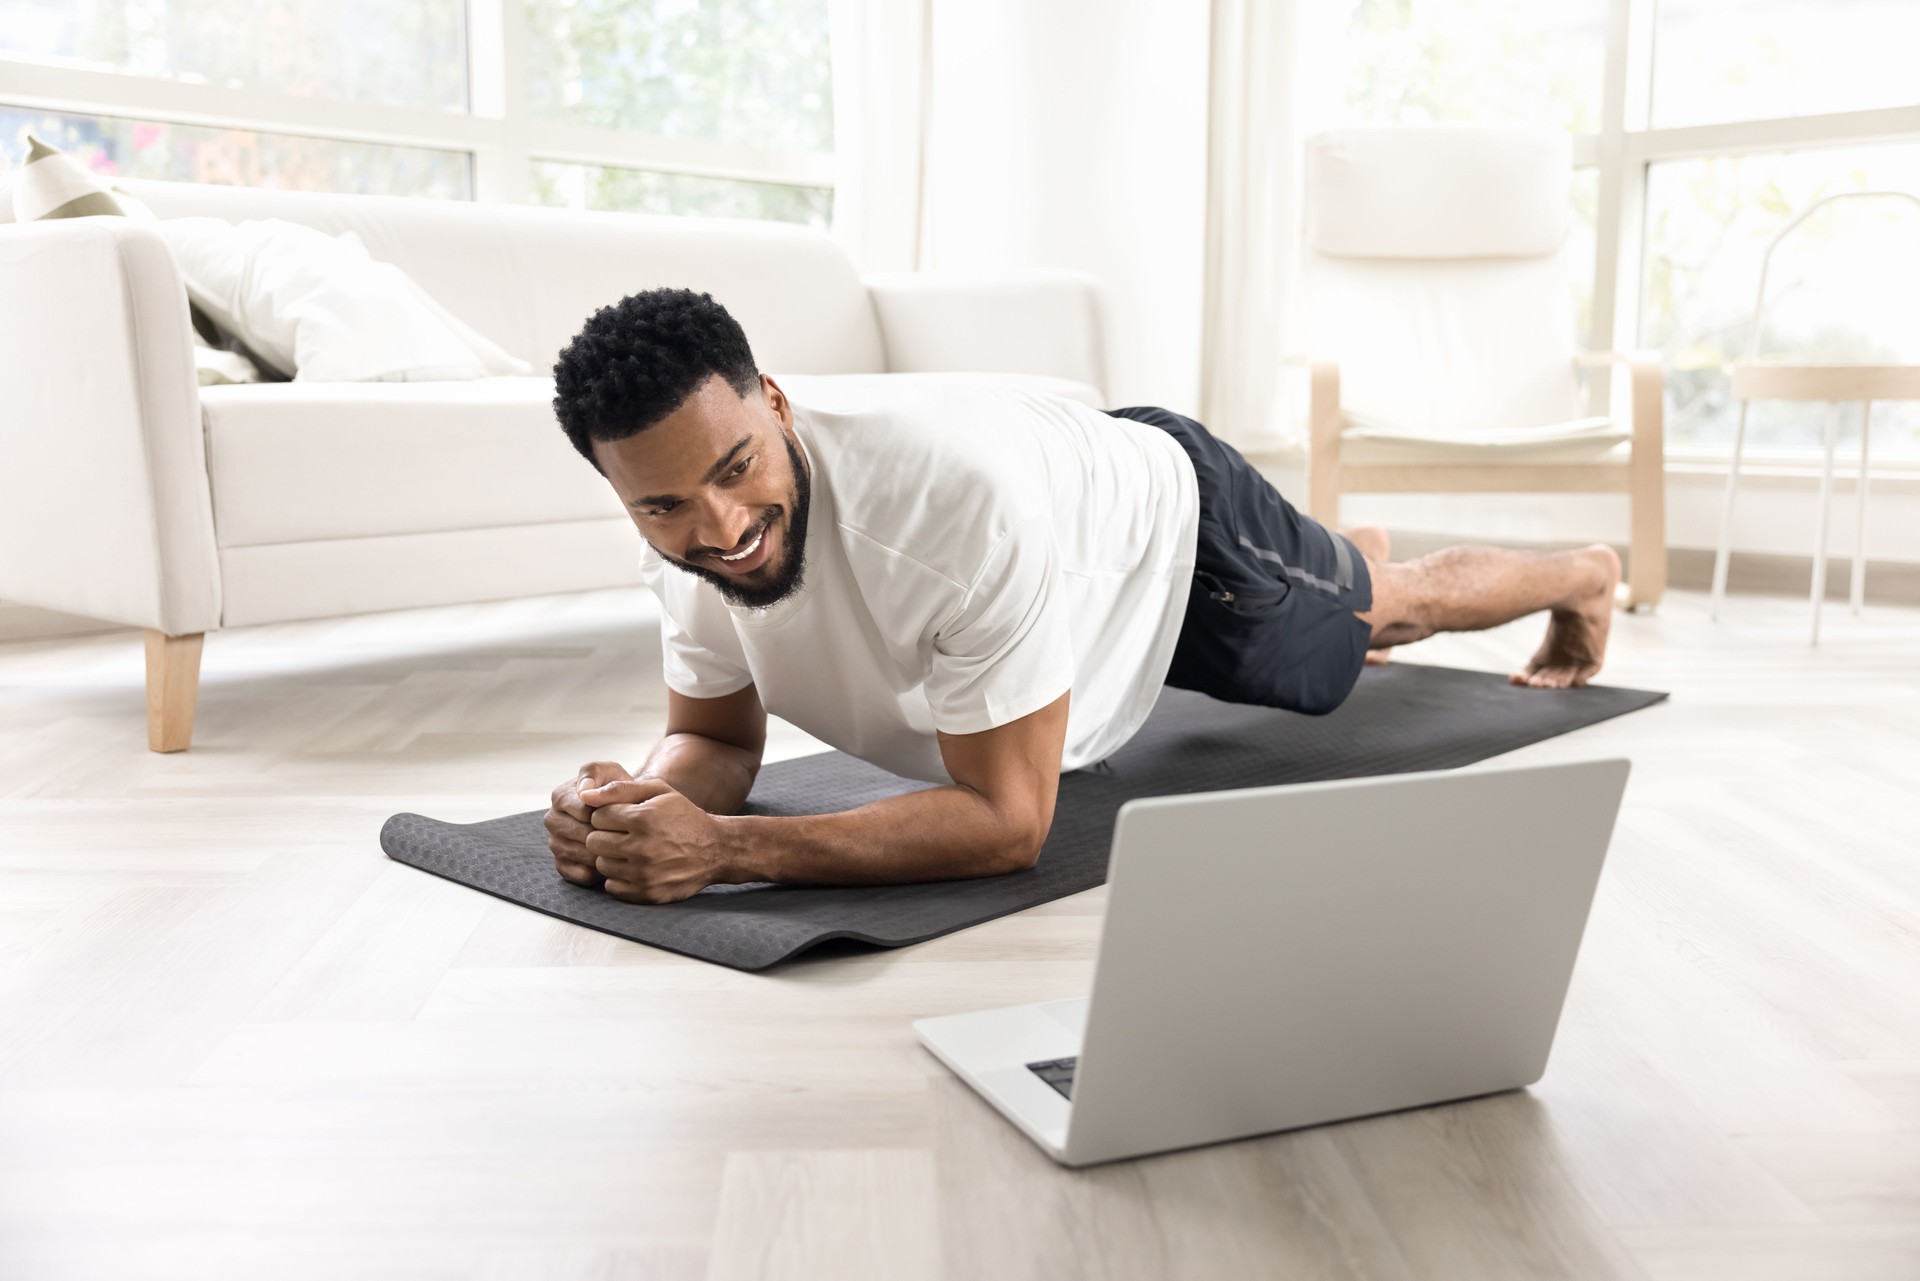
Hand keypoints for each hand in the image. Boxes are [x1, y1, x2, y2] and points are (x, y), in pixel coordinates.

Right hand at [546, 760, 632, 887]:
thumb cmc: (619, 791)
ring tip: (621, 847)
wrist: (627, 812)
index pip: (582, 810)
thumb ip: (595, 772)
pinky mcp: (562, 864)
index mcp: (561, 796)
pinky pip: (577, 873)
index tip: (622, 814)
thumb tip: (584, 790)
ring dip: (601, 853)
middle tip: (626, 834)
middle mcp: (553, 819)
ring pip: (578, 853)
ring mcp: (555, 843)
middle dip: (605, 834)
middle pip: (579, 833)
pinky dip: (595, 871)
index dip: (605, 814)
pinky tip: (610, 862)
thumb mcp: (611, 772)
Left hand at [581, 777, 732, 903]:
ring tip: (631, 851)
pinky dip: (620, 878)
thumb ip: (620, 788)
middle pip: (594, 842)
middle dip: (605, 836)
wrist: (716, 850)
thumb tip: (584, 796)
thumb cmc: (683, 816)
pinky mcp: (647, 893)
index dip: (608, 815)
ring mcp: (644, 873)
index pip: (597, 817)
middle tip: (624, 835)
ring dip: (612, 857)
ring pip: (601, 865)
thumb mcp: (659, 791)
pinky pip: (612, 887)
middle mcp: (641, 848)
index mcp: (642, 818)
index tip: (623, 817)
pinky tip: (635, 868)